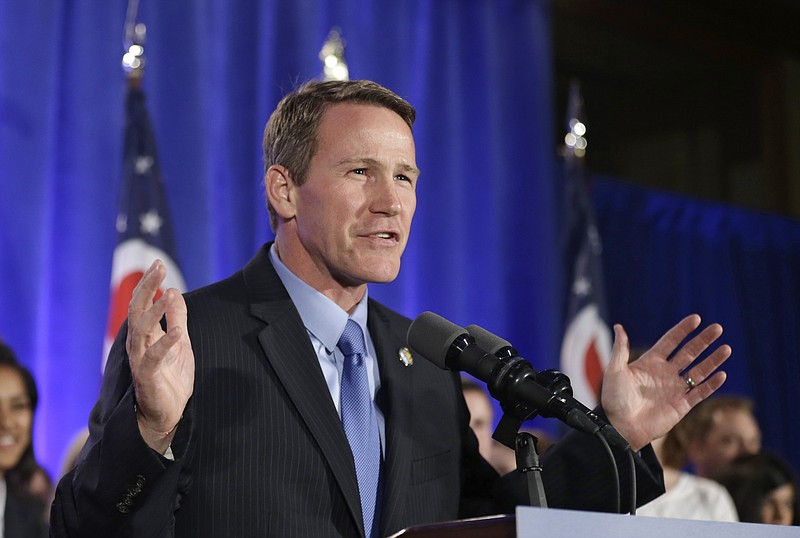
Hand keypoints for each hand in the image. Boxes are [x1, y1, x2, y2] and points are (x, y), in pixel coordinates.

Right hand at [126, 260, 194, 453]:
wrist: (168, 416)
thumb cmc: (171, 378)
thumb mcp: (180, 343)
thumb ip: (176, 318)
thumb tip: (173, 291)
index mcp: (145, 335)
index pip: (142, 304)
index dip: (149, 284)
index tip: (158, 264)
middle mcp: (138, 345)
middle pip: (138, 311)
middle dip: (147, 288)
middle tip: (157, 268)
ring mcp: (141, 361)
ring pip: (141, 331)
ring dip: (155, 311)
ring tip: (167, 294)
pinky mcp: (148, 378)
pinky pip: (153, 358)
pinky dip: (165, 344)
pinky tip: (177, 332)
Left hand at [601, 315, 729, 451]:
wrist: (620, 426)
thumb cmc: (614, 399)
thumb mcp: (615, 371)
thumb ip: (620, 349)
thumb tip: (619, 326)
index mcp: (650, 362)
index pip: (670, 342)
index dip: (683, 330)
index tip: (696, 318)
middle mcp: (665, 373)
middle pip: (689, 353)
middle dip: (703, 341)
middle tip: (717, 328)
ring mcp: (675, 389)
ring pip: (699, 371)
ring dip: (712, 360)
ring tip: (726, 348)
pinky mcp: (682, 405)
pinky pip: (700, 393)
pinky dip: (711, 384)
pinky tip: (722, 374)